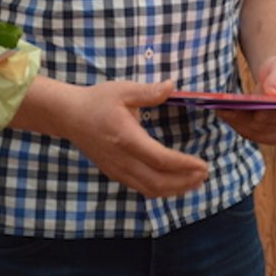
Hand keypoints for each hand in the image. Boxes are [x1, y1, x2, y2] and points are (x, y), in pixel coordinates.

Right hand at [62, 80, 208, 197]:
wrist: (69, 116)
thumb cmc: (97, 101)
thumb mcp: (123, 90)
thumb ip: (149, 92)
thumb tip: (172, 85)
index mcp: (126, 138)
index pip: (160, 159)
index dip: (184, 165)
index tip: (203, 164)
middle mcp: (122, 160)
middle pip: (158, 182)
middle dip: (185, 181)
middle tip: (205, 174)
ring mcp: (117, 170)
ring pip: (150, 189)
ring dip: (175, 189)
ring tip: (195, 182)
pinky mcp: (114, 174)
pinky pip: (141, 188)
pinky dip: (161, 189)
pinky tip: (174, 183)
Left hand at [219, 56, 275, 144]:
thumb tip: (272, 92)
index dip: (268, 112)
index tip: (249, 104)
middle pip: (267, 125)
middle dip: (246, 116)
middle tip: (226, 106)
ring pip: (256, 132)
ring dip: (237, 121)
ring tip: (220, 109)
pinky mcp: (267, 137)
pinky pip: (249, 133)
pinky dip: (236, 123)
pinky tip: (223, 113)